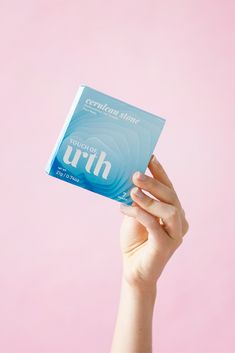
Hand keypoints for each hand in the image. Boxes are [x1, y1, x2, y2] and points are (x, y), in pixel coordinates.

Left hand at [119, 154, 188, 289]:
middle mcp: (179, 220)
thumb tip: (131, 178)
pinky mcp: (166, 246)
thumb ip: (137, 199)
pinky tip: (125, 208)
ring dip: (150, 199)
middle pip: (170, 196)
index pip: (168, 187)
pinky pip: (155, 226)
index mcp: (172, 210)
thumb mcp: (134, 214)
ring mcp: (175, 234)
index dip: (159, 171)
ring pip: (168, 210)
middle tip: (135, 173)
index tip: (149, 155)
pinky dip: (141, 215)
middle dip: (153, 182)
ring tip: (132, 191)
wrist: (133, 268)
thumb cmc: (134, 239)